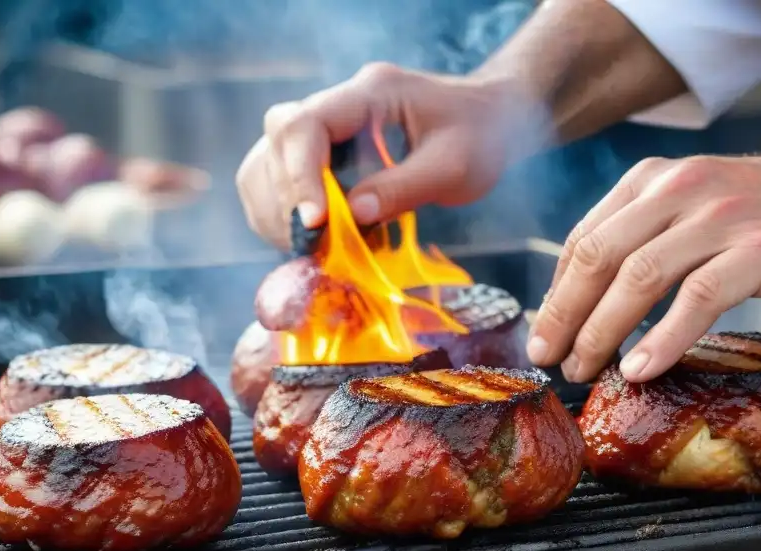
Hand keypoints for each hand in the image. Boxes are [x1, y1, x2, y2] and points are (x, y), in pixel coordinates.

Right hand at [236, 63, 524, 250]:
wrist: (492, 121)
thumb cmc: (482, 137)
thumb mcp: (455, 166)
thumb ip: (404, 188)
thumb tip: (355, 215)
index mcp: (371, 93)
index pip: (307, 123)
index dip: (300, 176)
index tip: (315, 222)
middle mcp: (341, 104)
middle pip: (278, 140)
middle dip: (285, 197)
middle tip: (312, 242)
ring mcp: (330, 127)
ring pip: (268, 160)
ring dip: (276, 208)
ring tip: (307, 247)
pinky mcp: (326, 154)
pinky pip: (280, 180)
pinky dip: (283, 214)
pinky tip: (309, 242)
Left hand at [527, 124, 760, 382]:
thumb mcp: (691, 203)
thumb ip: (641, 236)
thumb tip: (585, 299)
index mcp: (652, 181)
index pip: (583, 240)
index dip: (555, 294)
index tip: (542, 335)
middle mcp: (678, 190)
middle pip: (599, 258)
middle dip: (564, 316)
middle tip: (549, 360)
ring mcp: (719, 217)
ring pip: (638, 277)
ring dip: (602, 331)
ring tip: (586, 370)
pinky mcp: (758, 249)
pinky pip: (697, 298)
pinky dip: (664, 337)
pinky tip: (642, 369)